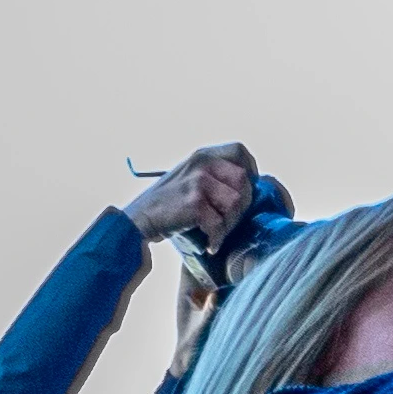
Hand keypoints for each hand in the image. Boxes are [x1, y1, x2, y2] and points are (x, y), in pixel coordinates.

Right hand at [126, 145, 250, 246]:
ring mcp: (198, 181)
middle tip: (227, 221)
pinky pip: (220, 223)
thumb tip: (251, 185)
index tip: (246, 189)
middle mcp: (202, 163)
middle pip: (244, 182)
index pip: (239, 151)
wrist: (141, 218)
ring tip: (216, 231)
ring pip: (236, 203)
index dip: (250, 169)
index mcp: (203, 155)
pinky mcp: (195, 202)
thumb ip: (217, 175)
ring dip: (229, 223)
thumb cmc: (171, 203)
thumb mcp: (192, 177)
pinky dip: (216, 237)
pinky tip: (209, 242)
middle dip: (241, 206)